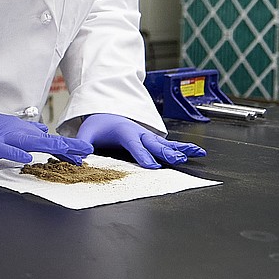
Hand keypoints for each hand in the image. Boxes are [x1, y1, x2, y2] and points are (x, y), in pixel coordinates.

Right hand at [0, 110, 92, 164]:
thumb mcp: (7, 127)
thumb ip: (26, 131)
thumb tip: (43, 131)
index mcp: (20, 129)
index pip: (47, 138)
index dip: (66, 146)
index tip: (82, 154)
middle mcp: (16, 131)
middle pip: (45, 139)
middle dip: (67, 145)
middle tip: (86, 152)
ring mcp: (3, 137)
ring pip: (30, 142)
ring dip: (49, 147)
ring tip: (66, 152)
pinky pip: (5, 149)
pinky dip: (16, 153)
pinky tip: (26, 159)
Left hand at [75, 113, 206, 168]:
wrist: (106, 112)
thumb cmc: (99, 125)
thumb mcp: (87, 132)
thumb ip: (83, 142)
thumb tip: (80, 153)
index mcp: (124, 131)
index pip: (134, 144)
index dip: (142, 155)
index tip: (151, 166)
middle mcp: (139, 133)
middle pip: (153, 144)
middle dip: (165, 152)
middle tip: (176, 160)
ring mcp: (148, 136)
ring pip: (165, 143)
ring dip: (180, 148)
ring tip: (195, 154)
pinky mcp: (153, 140)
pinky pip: (169, 144)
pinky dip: (184, 147)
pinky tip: (197, 152)